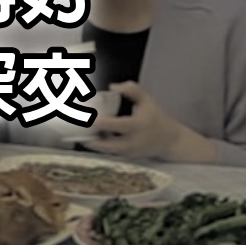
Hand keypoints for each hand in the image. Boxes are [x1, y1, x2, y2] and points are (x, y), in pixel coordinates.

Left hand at [85, 81, 215, 162]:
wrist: (169, 141)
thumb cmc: (155, 116)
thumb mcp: (147, 100)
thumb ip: (132, 89)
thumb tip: (112, 87)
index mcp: (138, 125)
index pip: (118, 126)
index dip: (102, 123)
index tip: (89, 118)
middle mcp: (132, 141)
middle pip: (108, 145)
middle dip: (91, 139)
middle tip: (76, 130)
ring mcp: (128, 152)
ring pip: (105, 150)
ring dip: (92, 143)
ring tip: (78, 133)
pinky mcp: (125, 157)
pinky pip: (108, 152)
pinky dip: (98, 145)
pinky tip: (87, 136)